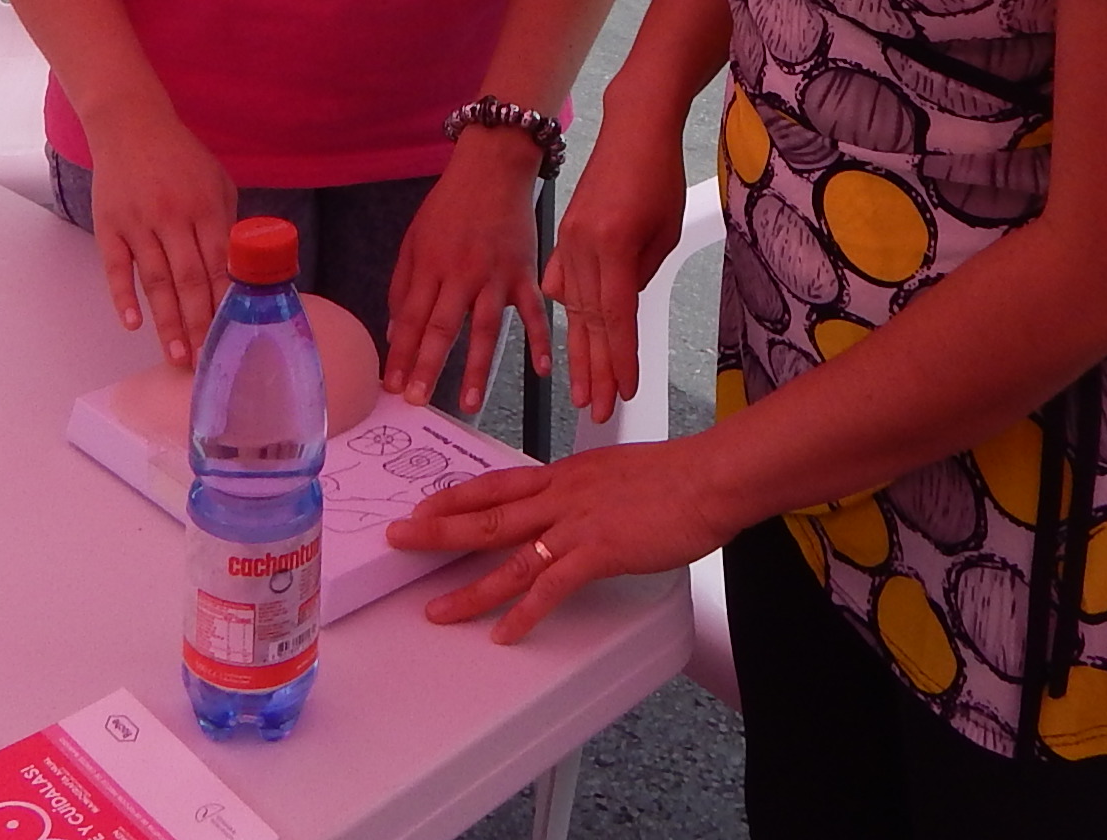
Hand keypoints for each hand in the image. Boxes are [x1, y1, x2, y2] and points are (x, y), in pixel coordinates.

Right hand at [82, 112, 237, 364]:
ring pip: (155, 280)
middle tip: (205, 360)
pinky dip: (122, 296)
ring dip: (166, 321)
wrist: (130, 123)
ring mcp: (138, 222)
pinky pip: (115, 267)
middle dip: (199, 324)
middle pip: (189, 280)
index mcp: (206, 207)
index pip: (220, 265)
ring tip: (176, 355)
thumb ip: (228, 222)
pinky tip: (132, 324)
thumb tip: (239, 269)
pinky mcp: (109, 225)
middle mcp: (173, 217)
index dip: (225, 303)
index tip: (231, 336)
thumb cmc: (180, 155)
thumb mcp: (217, 180)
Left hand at [383, 130, 548, 411]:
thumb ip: (402, 285)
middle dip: (428, 367)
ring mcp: (496, 275)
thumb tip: (395, 332)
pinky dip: (539, 341)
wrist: (493, 168)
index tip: (392, 386)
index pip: (411, 318)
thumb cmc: (449, 204)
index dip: (401, 354)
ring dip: (477, 367)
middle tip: (418, 401)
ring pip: (485, 327)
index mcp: (430, 265)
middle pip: (442, 327)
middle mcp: (461, 274)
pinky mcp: (524, 273)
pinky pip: (534, 312)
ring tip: (469, 403)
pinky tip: (541, 370)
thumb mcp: (414, 237)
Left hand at [386, 441, 735, 642]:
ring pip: (508, 558)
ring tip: (436, 611)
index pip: (497, 483)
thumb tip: (576, 503)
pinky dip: (524, 614)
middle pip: (486, 516)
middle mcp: (560, 496)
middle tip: (398, 539)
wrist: (708, 477)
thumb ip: (589, 490)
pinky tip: (504, 635)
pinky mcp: (598, 552)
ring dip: (468, 588)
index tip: (425, 505)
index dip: (457, 496)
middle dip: (437, 530)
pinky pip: (551, 588)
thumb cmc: (675, 476)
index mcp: (564, 475)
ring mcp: (576, 524)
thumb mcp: (617, 472)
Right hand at [540, 124, 686, 424]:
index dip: (620, 358)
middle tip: (595, 410)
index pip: (617, 316)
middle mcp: (582, 247)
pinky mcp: (563, 234)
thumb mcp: (664, 230)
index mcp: (613, 245)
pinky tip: (567, 341)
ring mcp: (567, 240)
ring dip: (579, 352)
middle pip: (589, 320)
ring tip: (581, 391)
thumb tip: (622, 307)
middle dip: (594, 369)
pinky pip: (561, 283)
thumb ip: (641, 274)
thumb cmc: (659, 174)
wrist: (633, 127)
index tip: (624, 392)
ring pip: (572, 308)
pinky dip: (566, 313)